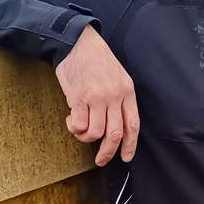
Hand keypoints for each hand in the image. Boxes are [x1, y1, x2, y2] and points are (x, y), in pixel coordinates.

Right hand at [56, 25, 139, 164]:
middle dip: (108, 152)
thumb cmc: (97, 60)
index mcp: (127, 91)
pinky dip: (74, 128)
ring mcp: (97, 97)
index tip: (126, 157)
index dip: (130, 145)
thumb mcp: (118, 76)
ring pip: (96, 133)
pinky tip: (71, 120)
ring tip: (80, 130)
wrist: (78, 42)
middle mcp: (114, 96)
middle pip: (115, 134)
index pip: (132, 124)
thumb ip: (119, 99)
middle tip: (101, 161)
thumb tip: (114, 127)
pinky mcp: (79, 97)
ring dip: (86, 137)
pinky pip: (79, 125)